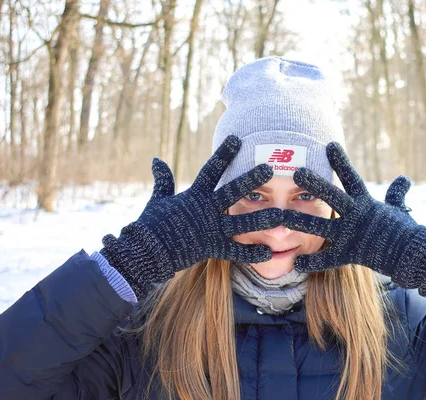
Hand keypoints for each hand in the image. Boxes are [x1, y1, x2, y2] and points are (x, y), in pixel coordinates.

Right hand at [100, 136, 282, 298]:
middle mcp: (206, 209)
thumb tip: (156, 160)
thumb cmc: (151, 225)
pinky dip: (252, 252)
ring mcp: (211, 229)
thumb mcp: (159, 199)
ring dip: (262, 218)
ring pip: (241, 222)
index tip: (237, 138)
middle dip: (251, 179)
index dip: (224, 153)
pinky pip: (236, 251)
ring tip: (281, 214)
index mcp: (194, 195)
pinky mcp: (212, 248)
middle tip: (269, 167)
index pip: (211, 169)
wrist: (144, 252)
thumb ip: (163, 181)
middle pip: (232, 191)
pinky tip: (270, 252)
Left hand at [282, 142, 425, 295]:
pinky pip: (327, 259)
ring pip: (321, 226)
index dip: (341, 161)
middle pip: (333, 196)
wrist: (414, 254)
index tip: (329, 144)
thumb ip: (396, 194)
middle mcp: (356, 215)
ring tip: (280, 216)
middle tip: (296, 172)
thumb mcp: (399, 209)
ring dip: (300, 221)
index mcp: (366, 203)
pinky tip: (295, 261)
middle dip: (314, 184)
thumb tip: (404, 178)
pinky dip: (312, 261)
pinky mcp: (350, 254)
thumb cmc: (406, 231)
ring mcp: (351, 234)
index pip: (351, 177)